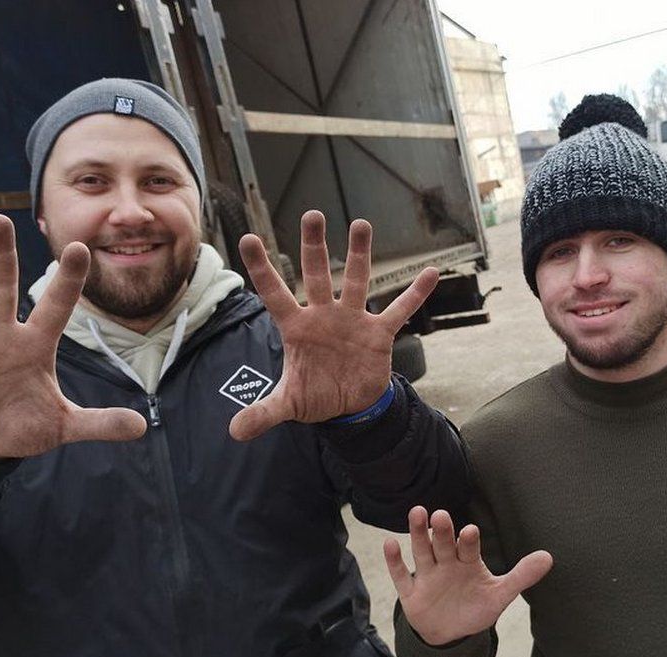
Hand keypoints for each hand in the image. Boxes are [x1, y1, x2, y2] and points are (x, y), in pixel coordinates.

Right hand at [0, 214, 145, 463]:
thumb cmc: (19, 429)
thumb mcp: (61, 427)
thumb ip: (98, 423)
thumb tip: (142, 428)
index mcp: (35, 346)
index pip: (55, 306)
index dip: (67, 280)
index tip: (80, 249)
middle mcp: (0, 335)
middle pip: (1, 287)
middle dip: (0, 255)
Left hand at [228, 209, 437, 440]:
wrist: (349, 407)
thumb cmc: (314, 396)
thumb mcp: (288, 405)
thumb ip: (264, 413)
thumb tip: (235, 432)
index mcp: (297, 328)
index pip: (274, 293)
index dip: (261, 269)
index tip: (247, 238)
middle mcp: (324, 316)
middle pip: (317, 275)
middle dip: (314, 247)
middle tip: (313, 214)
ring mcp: (352, 321)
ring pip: (357, 281)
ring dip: (360, 254)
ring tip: (361, 224)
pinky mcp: (379, 334)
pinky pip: (399, 310)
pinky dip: (415, 294)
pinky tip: (431, 273)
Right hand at [383, 506, 552, 645]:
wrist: (449, 632)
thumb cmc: (475, 607)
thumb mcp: (500, 595)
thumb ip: (522, 576)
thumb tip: (549, 557)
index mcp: (468, 562)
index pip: (469, 548)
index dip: (469, 540)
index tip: (471, 531)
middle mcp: (446, 564)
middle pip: (443, 544)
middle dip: (442, 531)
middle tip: (441, 515)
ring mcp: (427, 576)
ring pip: (421, 552)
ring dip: (418, 534)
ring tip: (416, 512)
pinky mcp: (411, 593)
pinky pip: (401, 575)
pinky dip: (395, 561)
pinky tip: (389, 544)